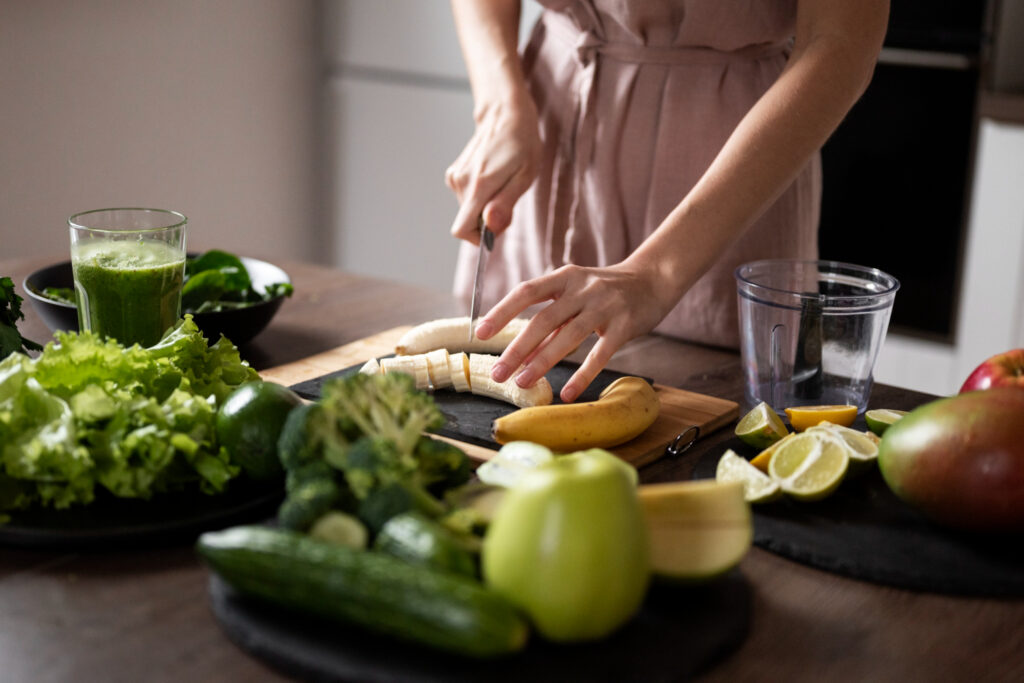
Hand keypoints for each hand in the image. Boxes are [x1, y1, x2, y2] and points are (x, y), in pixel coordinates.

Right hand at [446, 97, 540, 243]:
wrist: (505, 115)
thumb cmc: (521, 144)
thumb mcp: (524, 177)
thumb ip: (506, 204)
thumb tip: (491, 228)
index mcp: (477, 186)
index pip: (461, 230)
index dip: (479, 238)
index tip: (498, 224)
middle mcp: (460, 183)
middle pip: (468, 221)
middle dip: (488, 219)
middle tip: (508, 195)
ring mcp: (455, 177)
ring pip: (468, 209)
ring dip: (486, 205)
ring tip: (503, 182)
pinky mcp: (455, 174)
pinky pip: (467, 198)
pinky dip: (481, 195)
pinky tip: (493, 176)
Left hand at [475, 263, 673, 402]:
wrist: (653, 279)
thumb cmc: (606, 290)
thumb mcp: (577, 292)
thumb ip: (553, 315)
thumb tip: (521, 350)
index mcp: (564, 277)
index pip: (527, 292)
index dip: (502, 312)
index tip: (481, 333)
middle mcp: (582, 288)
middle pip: (543, 320)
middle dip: (517, 348)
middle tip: (498, 373)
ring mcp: (605, 306)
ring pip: (568, 336)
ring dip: (542, 362)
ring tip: (522, 383)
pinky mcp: (625, 325)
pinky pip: (600, 354)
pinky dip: (583, 374)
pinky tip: (568, 393)